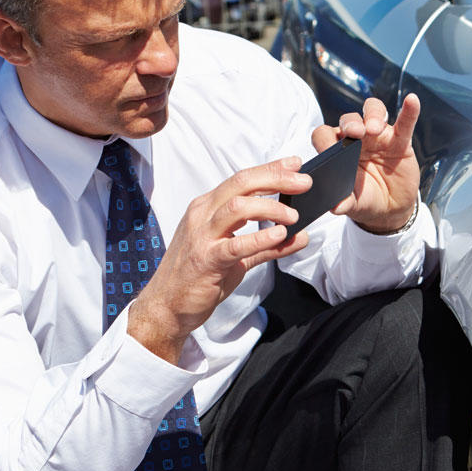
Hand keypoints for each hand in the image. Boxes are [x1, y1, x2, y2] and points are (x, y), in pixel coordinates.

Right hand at [127, 157, 311, 362]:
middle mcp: (202, 215)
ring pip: (238, 207)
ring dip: (271, 208)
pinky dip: (260, 237)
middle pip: (241, 184)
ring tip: (294, 216)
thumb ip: (268, 246)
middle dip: (275, 179)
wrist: (167, 306)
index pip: (242, 179)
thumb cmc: (198, 278)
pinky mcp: (206, 260)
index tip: (295, 164)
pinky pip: (235, 244)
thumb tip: (301, 236)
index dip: (270, 169)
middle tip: (303, 182)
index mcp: (208, 208)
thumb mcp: (237, 257)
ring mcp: (202, 236)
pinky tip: (279, 235)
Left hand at [312, 93, 421, 233]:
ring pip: (372, 112)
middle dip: (350, 124)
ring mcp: (378, 137)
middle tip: (354, 133)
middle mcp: (356, 138)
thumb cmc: (365, 199)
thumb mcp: (353, 204)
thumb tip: (335, 207)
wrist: (390, 207)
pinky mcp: (400, 140)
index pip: (325, 135)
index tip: (329, 151)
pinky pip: (405, 122)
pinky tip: (412, 100)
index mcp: (337, 151)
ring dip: (372, 115)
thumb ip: (344, 202)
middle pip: (349, 120)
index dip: (325, 140)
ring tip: (374, 128)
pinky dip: (409, 111)